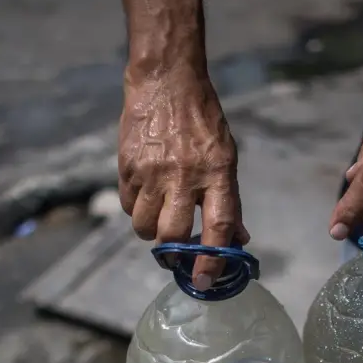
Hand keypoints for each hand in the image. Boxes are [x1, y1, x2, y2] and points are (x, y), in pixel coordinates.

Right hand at [118, 69, 248, 288]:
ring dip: (151, 232)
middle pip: (171, 234)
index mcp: (216, 173)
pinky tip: (145, 195)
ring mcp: (151, 171)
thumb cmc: (202, 121)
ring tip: (159, 219)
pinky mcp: (126, 166)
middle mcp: (183, 175)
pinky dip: (134, 209)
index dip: (211, 259)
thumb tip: (237, 239)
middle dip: (173, 252)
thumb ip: (229, 199)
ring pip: (143, 226)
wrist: (165, 81)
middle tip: (175, 255)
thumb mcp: (227, 156)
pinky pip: (126, 205)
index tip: (205, 281)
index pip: (217, 227)